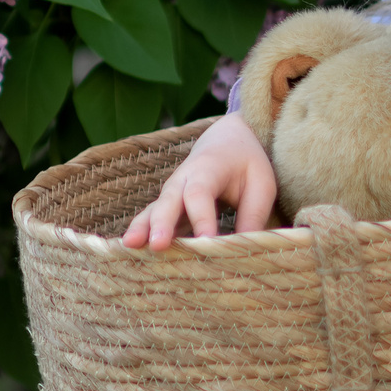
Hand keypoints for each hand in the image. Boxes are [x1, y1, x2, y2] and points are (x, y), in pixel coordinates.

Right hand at [124, 114, 277, 249]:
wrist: (228, 139)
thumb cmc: (247, 163)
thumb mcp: (261, 185)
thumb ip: (253, 216)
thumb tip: (246, 250)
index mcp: (208, 169)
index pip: (200, 194)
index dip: (202, 218)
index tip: (206, 242)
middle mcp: (183, 179)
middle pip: (169, 199)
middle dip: (162, 223)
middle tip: (158, 245)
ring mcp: (171, 192)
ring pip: (154, 209)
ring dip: (142, 228)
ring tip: (129, 246)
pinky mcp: (167, 205)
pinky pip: (151, 218)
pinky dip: (141, 232)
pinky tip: (129, 250)